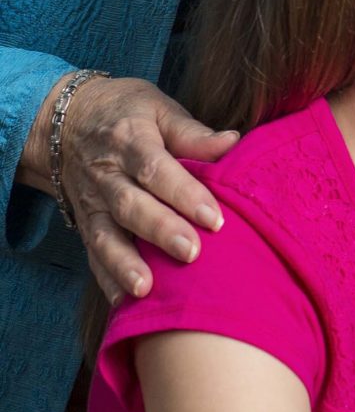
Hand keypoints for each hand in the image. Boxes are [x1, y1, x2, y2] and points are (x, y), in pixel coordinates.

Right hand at [23, 76, 238, 303]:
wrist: (65, 119)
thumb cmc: (126, 112)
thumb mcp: (158, 108)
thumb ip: (193, 132)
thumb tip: (234, 143)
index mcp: (130, 140)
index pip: (155, 168)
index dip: (185, 194)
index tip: (214, 218)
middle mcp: (106, 174)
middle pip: (130, 205)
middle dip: (159, 231)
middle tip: (191, 253)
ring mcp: (92, 202)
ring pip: (104, 235)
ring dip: (124, 263)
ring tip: (145, 288)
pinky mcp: (85, 223)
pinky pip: (92, 253)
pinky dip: (106, 279)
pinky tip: (122, 304)